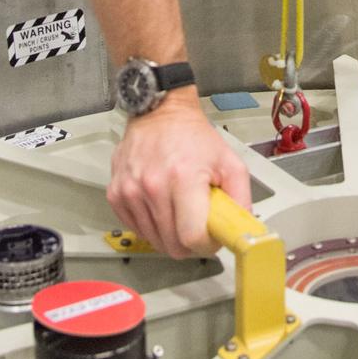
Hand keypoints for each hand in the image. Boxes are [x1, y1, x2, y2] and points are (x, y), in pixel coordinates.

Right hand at [107, 97, 250, 256]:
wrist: (160, 113)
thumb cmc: (194, 136)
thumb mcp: (230, 162)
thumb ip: (241, 199)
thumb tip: (241, 231)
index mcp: (183, 177)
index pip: (192, 237)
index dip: (206, 245)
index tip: (211, 237)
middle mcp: (153, 185)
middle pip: (172, 245)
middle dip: (190, 243)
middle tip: (198, 225)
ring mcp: (130, 191)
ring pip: (154, 240)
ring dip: (170, 234)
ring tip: (180, 210)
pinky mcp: (116, 194)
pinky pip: (136, 229)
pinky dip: (151, 225)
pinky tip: (162, 206)